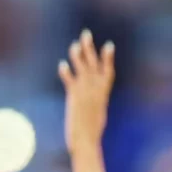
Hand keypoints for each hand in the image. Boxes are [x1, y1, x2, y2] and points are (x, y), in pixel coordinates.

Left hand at [58, 29, 114, 152]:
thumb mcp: (98, 112)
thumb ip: (96, 101)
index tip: (109, 45)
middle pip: (93, 62)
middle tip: (85, 33)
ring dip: (77, 54)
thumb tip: (96, 102)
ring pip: (82, 66)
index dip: (108, 57)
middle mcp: (96, 87)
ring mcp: (85, 90)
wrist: (86, 138)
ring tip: (74, 45)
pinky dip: (65, 72)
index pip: (108, 70)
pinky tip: (62, 65)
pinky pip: (69, 79)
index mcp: (104, 91)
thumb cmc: (92, 130)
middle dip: (89, 47)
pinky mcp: (74, 95)